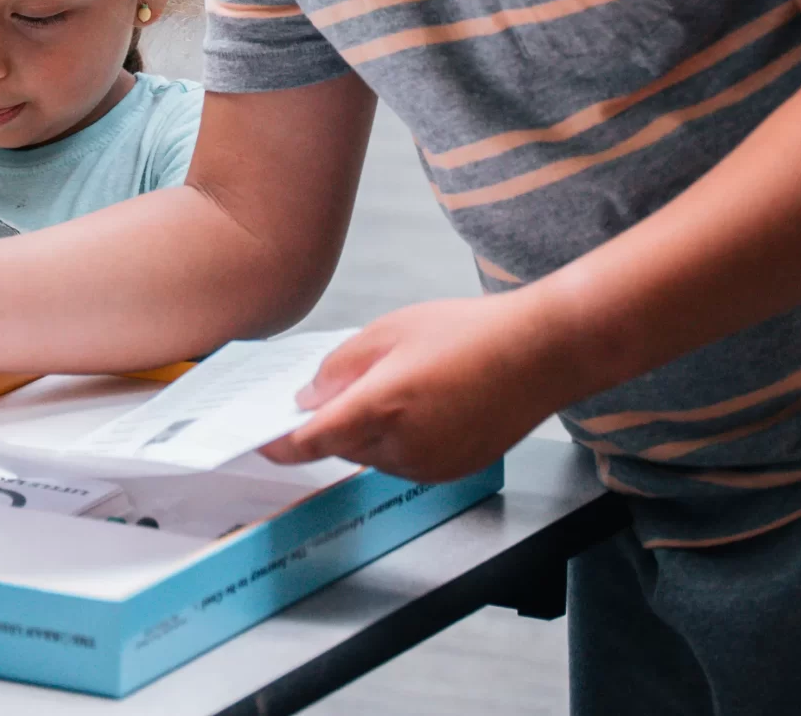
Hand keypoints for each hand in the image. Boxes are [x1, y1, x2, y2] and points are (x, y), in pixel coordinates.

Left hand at [258, 293, 578, 480]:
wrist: (543, 353)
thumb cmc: (472, 333)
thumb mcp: (391, 330)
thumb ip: (341, 367)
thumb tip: (310, 397)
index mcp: (381, 408)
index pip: (310, 442)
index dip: (278, 444)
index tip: (258, 440)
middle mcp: (403, 447)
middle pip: (341, 446)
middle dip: (329, 422)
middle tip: (330, 389)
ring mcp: (430, 465)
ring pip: (373, 455)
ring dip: (366, 429)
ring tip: (395, 383)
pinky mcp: (451, 471)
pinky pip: (404, 461)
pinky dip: (396, 439)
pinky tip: (420, 402)